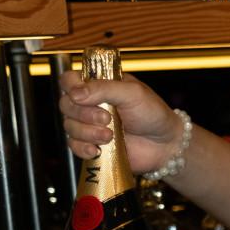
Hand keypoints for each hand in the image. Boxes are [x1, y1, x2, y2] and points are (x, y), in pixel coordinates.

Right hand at [59, 69, 184, 176]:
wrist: (165, 144)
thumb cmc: (152, 113)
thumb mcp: (132, 93)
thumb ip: (104, 88)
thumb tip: (75, 93)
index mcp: (98, 85)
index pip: (69, 80)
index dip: (70, 87)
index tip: (82, 96)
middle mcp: (89, 103)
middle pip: (65, 104)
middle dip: (84, 113)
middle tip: (107, 118)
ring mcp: (89, 125)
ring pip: (69, 126)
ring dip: (87, 132)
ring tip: (110, 136)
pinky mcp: (91, 145)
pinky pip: (73, 146)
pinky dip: (83, 148)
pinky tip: (97, 150)